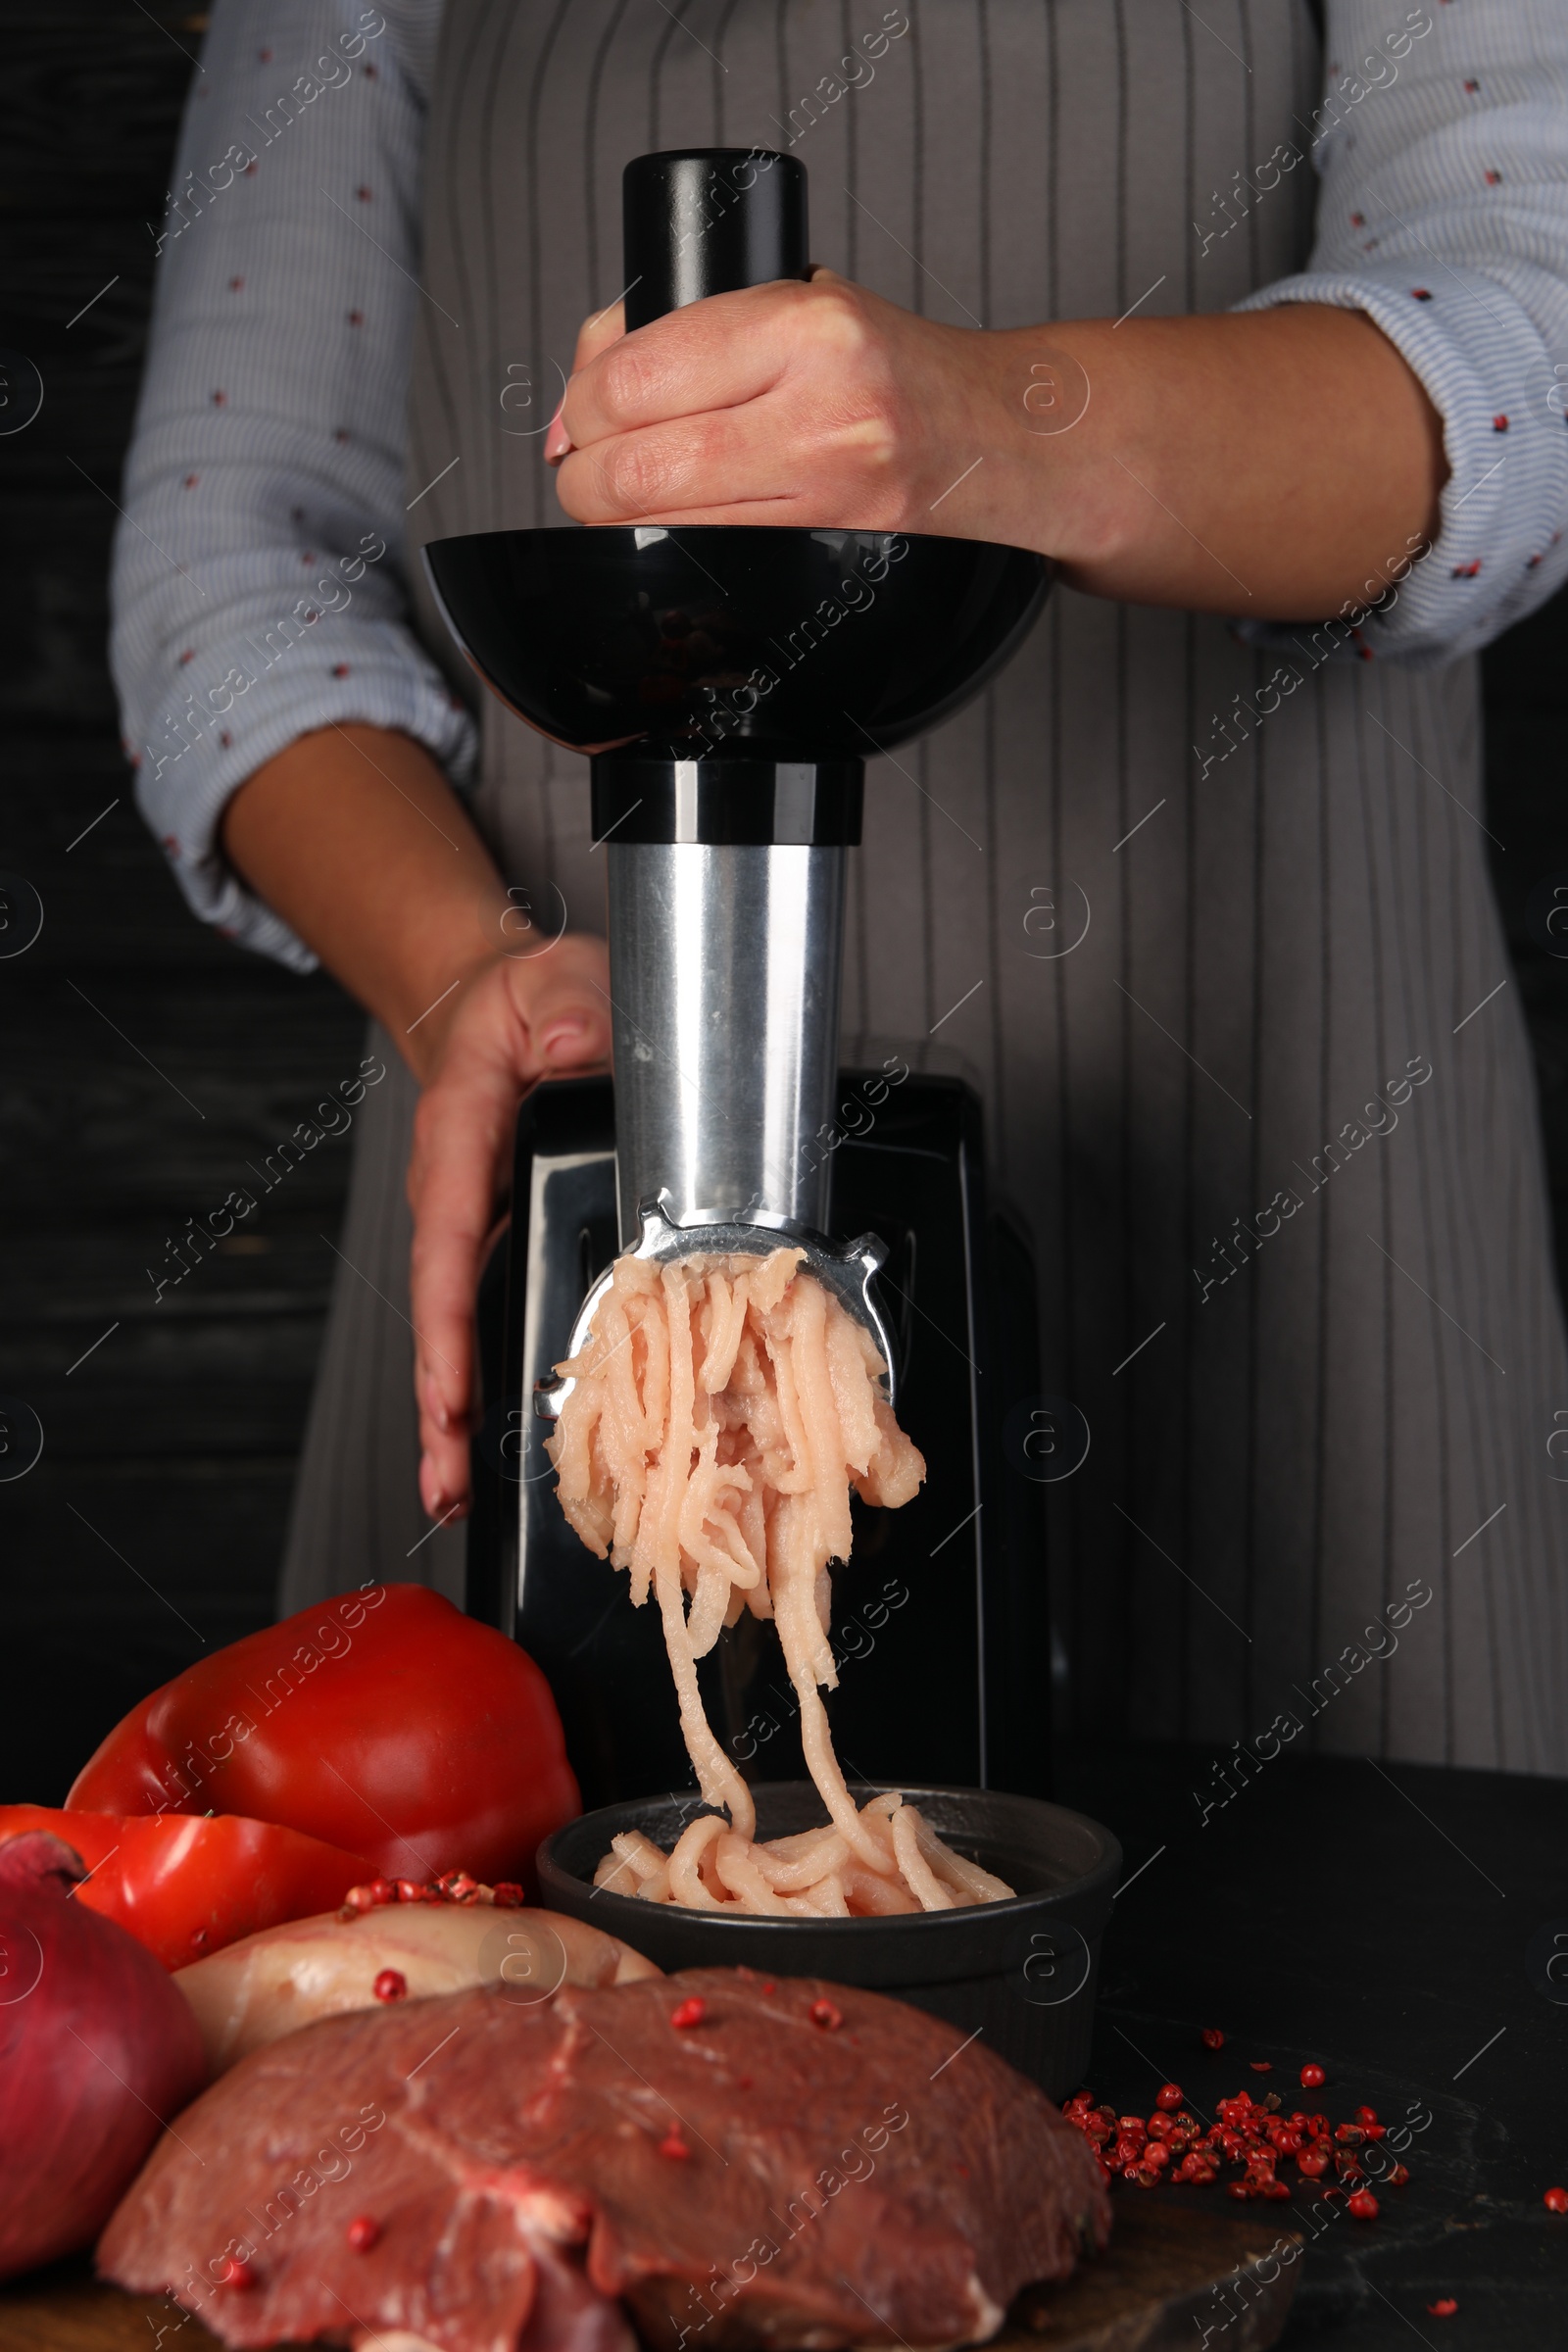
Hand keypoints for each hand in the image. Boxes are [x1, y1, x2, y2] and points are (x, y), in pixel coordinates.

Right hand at [407, 932, 610, 1520]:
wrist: (508, 1010)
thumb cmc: (527, 1004)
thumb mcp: (554, 983)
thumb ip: (566, 1010)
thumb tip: (572, 1049)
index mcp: (461, 1140)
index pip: (447, 1240)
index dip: (446, 1325)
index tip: (447, 1394)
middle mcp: (457, 1199)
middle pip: (442, 1314)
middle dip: (442, 1404)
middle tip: (449, 1483)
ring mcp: (478, 1232)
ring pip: (462, 1333)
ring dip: (457, 1415)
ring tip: (459, 1494)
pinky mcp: (504, 1250)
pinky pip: (492, 1322)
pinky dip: (487, 1388)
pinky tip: (494, 1452)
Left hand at [545, 280, 1446, 620]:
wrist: (1012, 438)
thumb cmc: (901, 369)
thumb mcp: (805, 302)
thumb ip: (696, 324)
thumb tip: (583, 380)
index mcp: (806, 326)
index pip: (636, 371)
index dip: (582, 399)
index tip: (580, 410)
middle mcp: (822, 411)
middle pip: (634, 463)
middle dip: (586, 470)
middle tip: (587, 462)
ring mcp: (832, 493)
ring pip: (664, 521)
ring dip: (619, 514)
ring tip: (624, 492)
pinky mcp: (837, 556)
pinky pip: (713, 562)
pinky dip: (673, 546)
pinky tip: (675, 527)